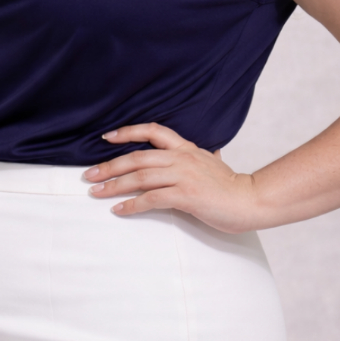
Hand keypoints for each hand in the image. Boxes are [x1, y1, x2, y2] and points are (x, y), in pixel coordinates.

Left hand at [83, 122, 258, 233]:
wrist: (251, 200)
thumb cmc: (232, 185)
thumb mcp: (216, 162)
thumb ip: (206, 155)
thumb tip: (212, 149)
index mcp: (186, 148)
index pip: (152, 131)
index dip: (127, 132)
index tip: (107, 137)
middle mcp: (182, 158)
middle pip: (137, 157)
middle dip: (109, 165)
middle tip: (88, 174)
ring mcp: (183, 176)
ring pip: (140, 177)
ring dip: (114, 186)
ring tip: (96, 193)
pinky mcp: (186, 196)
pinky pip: (151, 199)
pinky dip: (132, 205)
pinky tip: (119, 210)